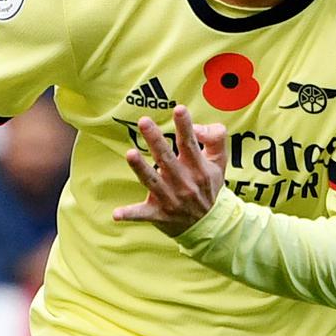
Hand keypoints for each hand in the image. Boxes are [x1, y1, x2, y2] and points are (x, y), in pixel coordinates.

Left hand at [113, 105, 226, 236]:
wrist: (210, 225)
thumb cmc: (210, 186)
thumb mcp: (219, 161)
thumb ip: (215, 138)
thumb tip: (197, 127)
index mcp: (198, 168)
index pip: (190, 143)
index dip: (185, 126)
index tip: (179, 109)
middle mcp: (184, 183)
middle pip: (166, 158)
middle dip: (155, 140)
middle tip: (143, 121)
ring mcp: (171, 200)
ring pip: (153, 182)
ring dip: (141, 168)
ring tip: (130, 154)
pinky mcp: (160, 214)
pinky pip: (142, 215)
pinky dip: (130, 215)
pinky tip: (116, 214)